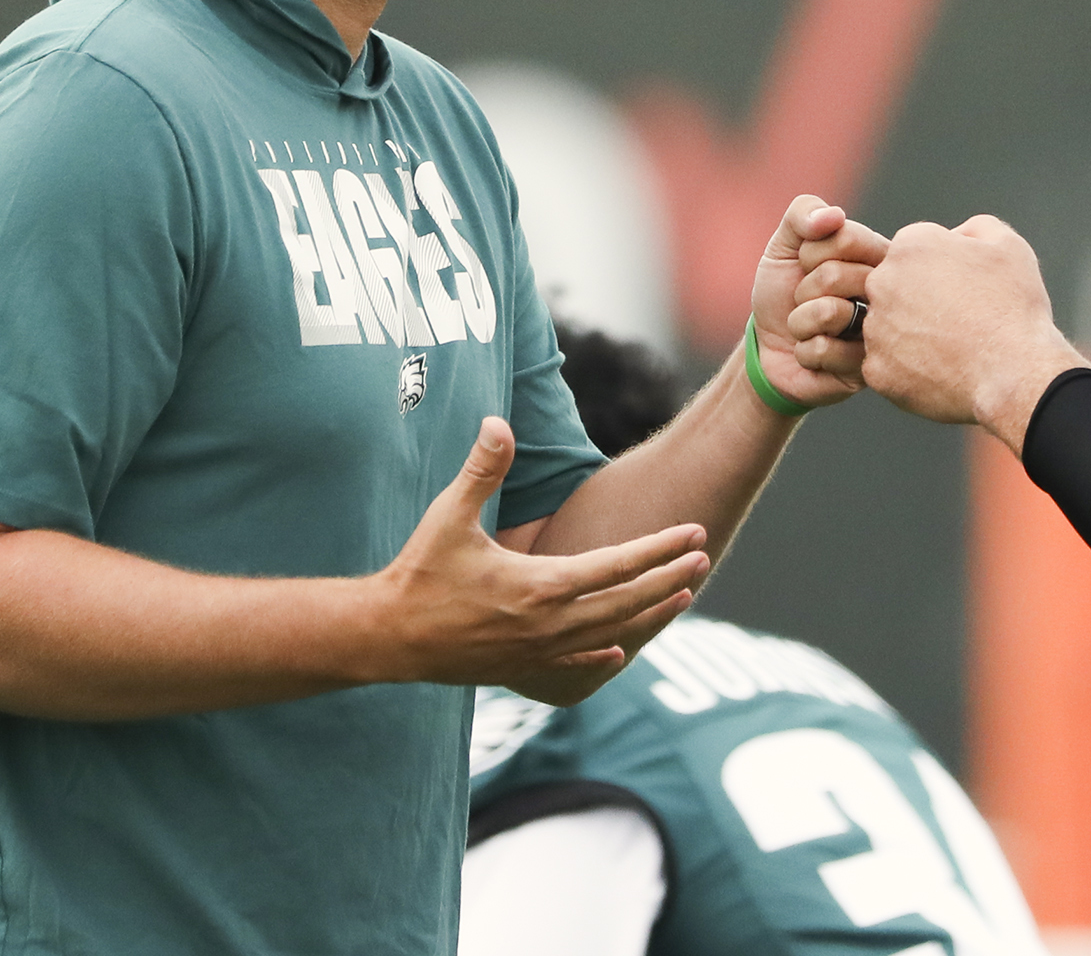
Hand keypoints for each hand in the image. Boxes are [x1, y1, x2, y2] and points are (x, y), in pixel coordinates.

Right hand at [370, 418, 708, 699]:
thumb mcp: (449, 516)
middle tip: (705, 557)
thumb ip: (481, 470)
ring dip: (650, 613)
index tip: (694, 532)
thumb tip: (497, 422)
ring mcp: (538, 652)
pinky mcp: (521, 668)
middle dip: (669, 578)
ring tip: (684, 596)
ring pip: (610, 633)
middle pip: (626, 602)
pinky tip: (621, 651)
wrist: (385, 640)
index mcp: (539, 587)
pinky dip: (603, 656)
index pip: (616, 566)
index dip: (659, 548)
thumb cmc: (418, 573)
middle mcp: (548, 624)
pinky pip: (574, 665)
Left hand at [789, 208, 891, 387]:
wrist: (770, 350)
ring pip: (829, 312)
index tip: (807, 266)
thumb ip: (803, 213)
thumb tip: (833, 215)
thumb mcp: (784, 246)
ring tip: (811, 329)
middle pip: (835, 274)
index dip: (810, 253)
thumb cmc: (784, 292)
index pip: (846, 236)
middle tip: (808, 301)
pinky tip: (817, 355)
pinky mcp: (868, 368)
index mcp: (877, 256)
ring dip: (800, 322)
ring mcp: (882, 332)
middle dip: (803, 290)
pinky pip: (823, 349)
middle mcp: (888, 293)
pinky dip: (805, 352)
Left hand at [859, 215, 1087, 450]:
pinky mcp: (876, 370)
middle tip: (958, 321)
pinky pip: (888, 367)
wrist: (1014, 373)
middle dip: (920, 300)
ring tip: (952, 349)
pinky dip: (909, 371)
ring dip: (912, 335)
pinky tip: (941, 372)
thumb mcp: (1008, 246)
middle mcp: (882, 282)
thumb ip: (975, 228)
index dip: (944, 271)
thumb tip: (957, 235)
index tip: (964, 290)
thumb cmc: (1013, 309)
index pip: (915, 252)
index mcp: (911, 246)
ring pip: (889, 328)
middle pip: (895, 287)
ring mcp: (875, 329)